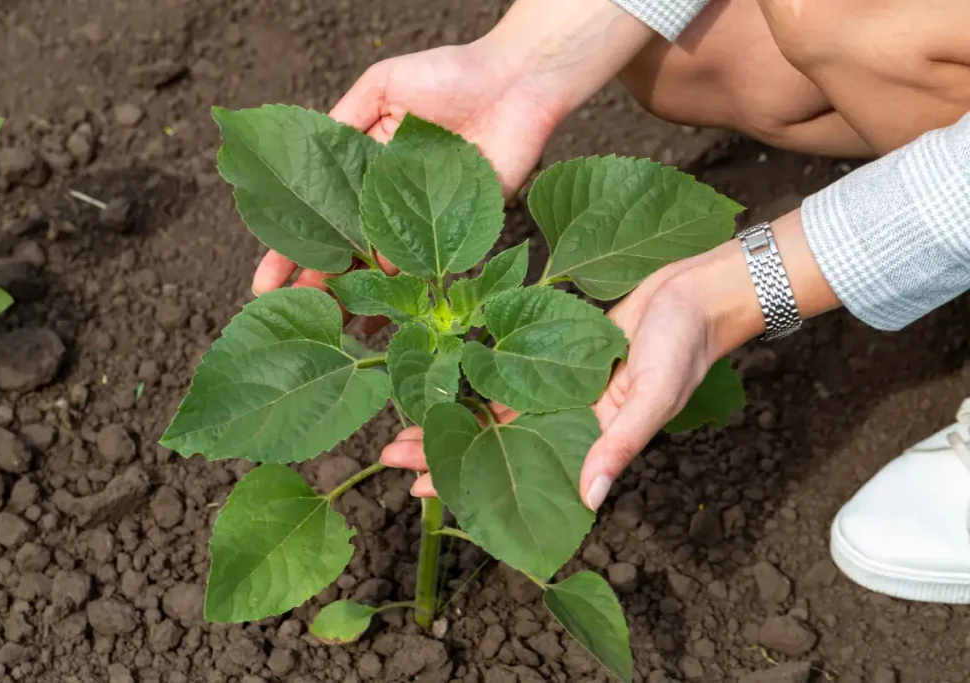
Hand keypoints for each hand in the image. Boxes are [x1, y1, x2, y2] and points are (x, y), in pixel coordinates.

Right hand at [251, 41, 564, 315]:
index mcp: (365, 169)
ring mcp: (423, 222)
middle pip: (346, 252)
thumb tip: (308, 174)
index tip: (264, 283)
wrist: (514, 84)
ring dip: (354, 300)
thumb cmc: (449, 76)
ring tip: (327, 326)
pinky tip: (378, 323)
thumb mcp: (381, 87)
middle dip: (315, 285)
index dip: (289, 250)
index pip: (319, 216)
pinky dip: (404, 298)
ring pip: (380, 271)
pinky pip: (426, 273)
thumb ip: (342, 124)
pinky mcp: (462, 235)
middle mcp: (389, 202)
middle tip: (291, 313)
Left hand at [380, 232, 769, 505]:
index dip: (471, 480)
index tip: (423, 490)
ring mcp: (560, 387)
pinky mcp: (558, 354)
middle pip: (495, 442)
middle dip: (444, 449)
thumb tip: (589, 500)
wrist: (696, 293)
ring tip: (405, 427)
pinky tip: (446, 387)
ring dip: (452, 416)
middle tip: (391, 456)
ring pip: (495, 410)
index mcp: (589, 437)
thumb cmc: (684, 346)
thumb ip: (620, 444)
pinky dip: (478, 383)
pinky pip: (510, 375)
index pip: (517, 470)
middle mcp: (567, 417)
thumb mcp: (655, 396)